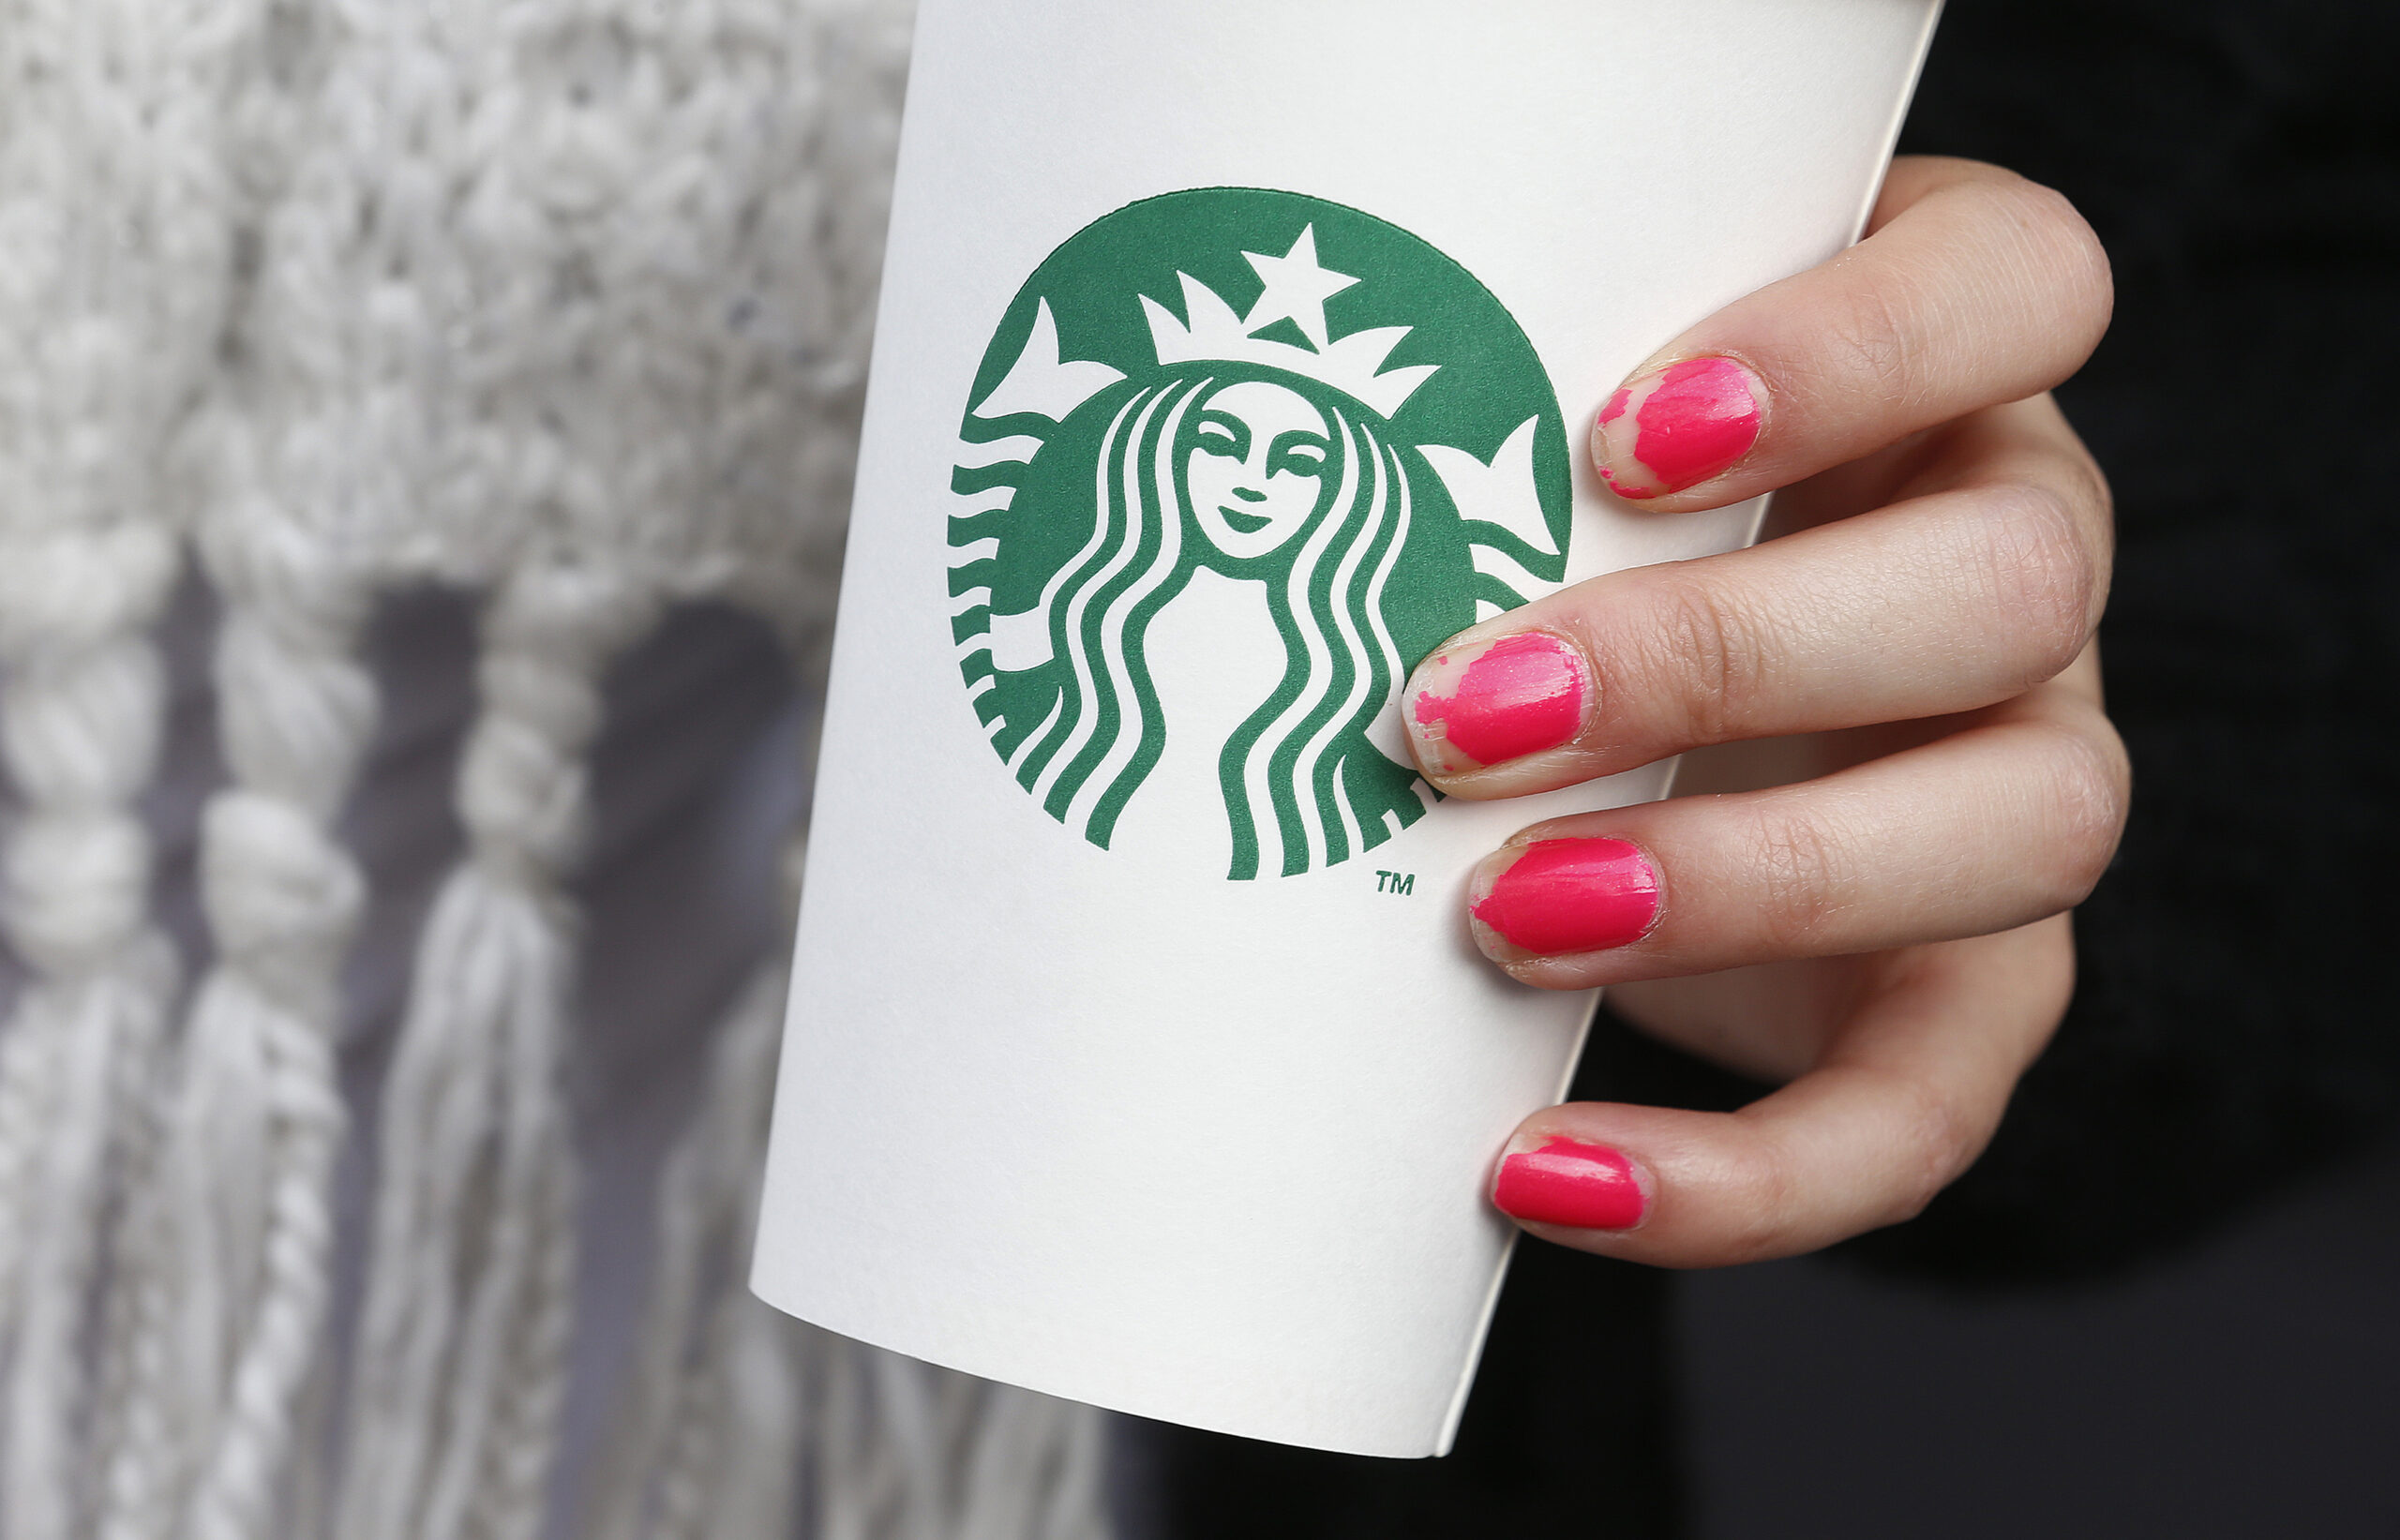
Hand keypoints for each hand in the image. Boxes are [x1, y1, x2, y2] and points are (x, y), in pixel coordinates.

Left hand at [1404, 158, 2126, 1266]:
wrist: (1606, 723)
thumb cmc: (1541, 527)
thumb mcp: (1534, 440)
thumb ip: (1488, 429)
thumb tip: (1239, 496)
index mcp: (1943, 365)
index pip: (2016, 289)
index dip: (1853, 358)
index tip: (1613, 439)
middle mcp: (2018, 553)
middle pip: (2014, 579)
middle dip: (1726, 658)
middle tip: (1462, 719)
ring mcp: (2022, 768)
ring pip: (2027, 824)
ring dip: (1749, 889)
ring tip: (1501, 918)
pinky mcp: (1976, 983)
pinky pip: (1927, 1102)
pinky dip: (1746, 1173)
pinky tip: (1542, 1171)